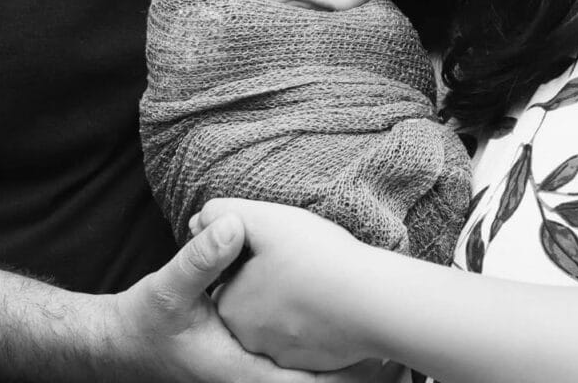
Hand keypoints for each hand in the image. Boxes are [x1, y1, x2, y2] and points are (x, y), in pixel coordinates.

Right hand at [108, 213, 382, 382]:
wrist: (128, 343)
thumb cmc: (148, 322)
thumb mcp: (168, 289)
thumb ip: (201, 260)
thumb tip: (232, 224)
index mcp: (240, 371)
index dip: (343, 378)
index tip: (382, 363)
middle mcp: (251, 377)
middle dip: (356, 376)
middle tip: (403, 362)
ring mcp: (254, 371)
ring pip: (310, 378)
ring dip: (346, 369)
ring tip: (394, 357)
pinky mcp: (253, 359)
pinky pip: (296, 367)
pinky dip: (324, 360)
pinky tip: (348, 337)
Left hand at [191, 199, 377, 371]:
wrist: (375, 304)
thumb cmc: (317, 257)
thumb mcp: (264, 219)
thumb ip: (225, 214)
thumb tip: (202, 218)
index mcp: (232, 307)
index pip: (230, 274)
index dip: (253, 252)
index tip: (277, 242)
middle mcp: (250, 340)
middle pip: (254, 297)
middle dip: (271, 276)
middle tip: (299, 254)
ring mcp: (283, 356)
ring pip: (281, 315)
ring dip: (294, 296)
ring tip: (320, 272)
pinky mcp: (314, 363)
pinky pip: (308, 332)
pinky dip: (317, 315)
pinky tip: (335, 295)